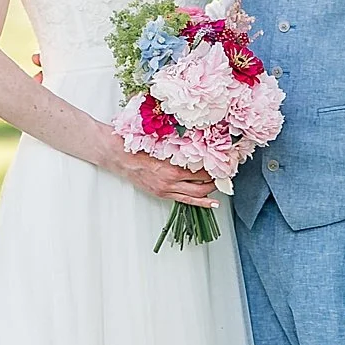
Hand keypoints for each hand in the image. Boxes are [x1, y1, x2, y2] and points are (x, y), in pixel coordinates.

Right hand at [101, 133, 221, 206]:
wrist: (117, 155)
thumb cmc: (136, 145)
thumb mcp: (161, 142)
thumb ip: (179, 145)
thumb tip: (199, 143)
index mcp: (172, 168)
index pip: (202, 171)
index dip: (215, 168)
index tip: (225, 163)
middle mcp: (170, 182)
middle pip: (202, 185)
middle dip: (216, 181)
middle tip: (227, 174)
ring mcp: (166, 190)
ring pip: (195, 195)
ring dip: (210, 191)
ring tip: (222, 186)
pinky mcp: (161, 194)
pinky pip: (185, 200)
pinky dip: (200, 202)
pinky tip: (211, 203)